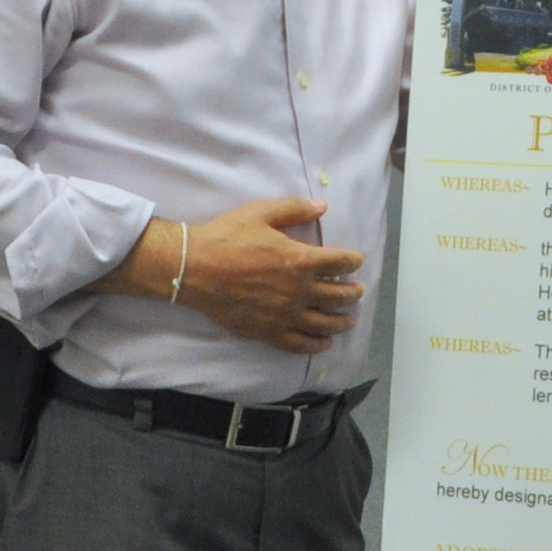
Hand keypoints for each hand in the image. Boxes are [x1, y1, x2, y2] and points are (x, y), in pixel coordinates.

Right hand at [97, 198, 365, 355]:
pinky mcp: (269, 332)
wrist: (193, 268)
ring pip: (325, 322)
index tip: (356, 261)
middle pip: (338, 295)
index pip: (340, 263)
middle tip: (358, 291)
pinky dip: (317, 344)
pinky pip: (300, 343)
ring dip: (342, 321)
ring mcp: (285, 315)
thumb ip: (295, 209)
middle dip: (353, 293)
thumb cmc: (227, 237)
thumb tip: (323, 206)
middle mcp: (299, 291)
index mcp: (301, 260)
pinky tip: (325, 343)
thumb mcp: (261, 213)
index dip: (353, 262)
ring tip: (350, 320)